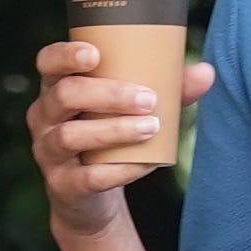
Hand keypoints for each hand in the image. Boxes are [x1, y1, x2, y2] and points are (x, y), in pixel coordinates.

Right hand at [25, 40, 215, 237]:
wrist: (89, 196)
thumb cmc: (111, 138)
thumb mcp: (133, 110)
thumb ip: (169, 89)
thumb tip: (207, 72)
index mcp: (57, 88)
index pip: (48, 62)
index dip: (65, 54)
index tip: (96, 54)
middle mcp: (43, 117)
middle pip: (64, 95)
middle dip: (108, 94)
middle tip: (149, 99)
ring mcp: (48, 152)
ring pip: (71, 136)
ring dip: (115, 130)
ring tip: (152, 127)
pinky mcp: (63, 186)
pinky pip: (88, 177)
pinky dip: (122, 169)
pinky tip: (148, 163)